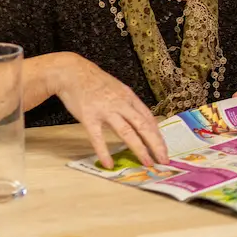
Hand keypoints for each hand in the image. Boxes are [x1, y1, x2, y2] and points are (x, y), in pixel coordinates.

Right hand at [51, 53, 166, 168]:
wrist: (73, 72)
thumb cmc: (96, 82)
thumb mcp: (119, 89)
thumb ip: (129, 104)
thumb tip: (141, 121)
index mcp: (130, 98)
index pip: (149, 119)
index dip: (158, 135)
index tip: (164, 149)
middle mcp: (122, 104)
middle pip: (143, 126)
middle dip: (156, 144)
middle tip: (163, 160)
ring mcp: (106, 111)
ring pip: (127, 132)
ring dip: (139, 149)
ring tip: (147, 163)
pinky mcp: (89, 117)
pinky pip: (98, 137)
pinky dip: (104, 152)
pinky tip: (109, 164)